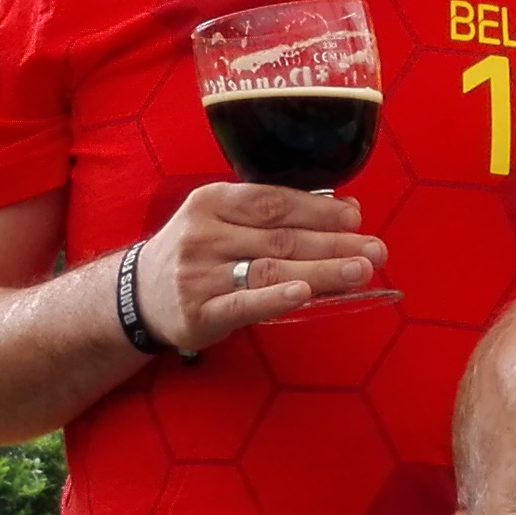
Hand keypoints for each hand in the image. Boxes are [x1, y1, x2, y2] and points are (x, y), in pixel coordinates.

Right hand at [139, 183, 383, 351]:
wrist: (139, 294)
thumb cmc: (197, 253)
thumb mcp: (222, 221)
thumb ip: (274, 215)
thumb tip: (345, 211)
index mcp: (212, 202)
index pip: (273, 202)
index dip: (318, 209)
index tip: (355, 218)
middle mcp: (204, 234)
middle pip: (280, 237)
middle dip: (334, 243)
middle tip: (376, 249)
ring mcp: (199, 275)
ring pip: (270, 268)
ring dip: (322, 270)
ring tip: (361, 270)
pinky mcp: (199, 312)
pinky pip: (244, 303)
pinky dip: (276, 297)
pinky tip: (306, 293)